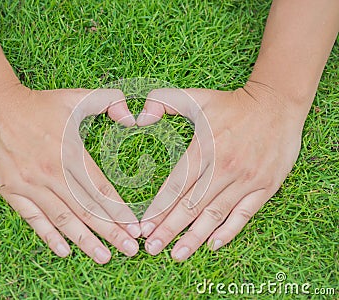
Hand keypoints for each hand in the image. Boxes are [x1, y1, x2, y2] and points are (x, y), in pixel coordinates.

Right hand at [0, 84, 140, 263]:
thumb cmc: (39, 104)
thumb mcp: (77, 97)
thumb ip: (109, 101)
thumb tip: (132, 117)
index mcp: (71, 152)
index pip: (101, 190)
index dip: (120, 211)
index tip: (135, 228)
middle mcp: (52, 172)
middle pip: (87, 209)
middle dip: (111, 232)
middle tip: (130, 250)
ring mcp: (30, 184)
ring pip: (63, 219)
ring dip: (85, 240)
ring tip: (104, 257)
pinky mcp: (11, 190)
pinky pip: (33, 218)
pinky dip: (49, 236)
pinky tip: (64, 250)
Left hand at [137, 82, 304, 260]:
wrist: (277, 104)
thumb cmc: (232, 104)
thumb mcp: (195, 96)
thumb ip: (163, 101)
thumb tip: (138, 117)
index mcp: (204, 148)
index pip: (175, 187)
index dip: (158, 209)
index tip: (144, 227)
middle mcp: (223, 167)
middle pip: (190, 206)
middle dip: (169, 230)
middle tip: (151, 249)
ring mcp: (245, 178)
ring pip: (215, 215)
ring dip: (194, 237)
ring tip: (176, 254)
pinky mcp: (264, 186)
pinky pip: (244, 214)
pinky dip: (228, 231)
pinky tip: (212, 244)